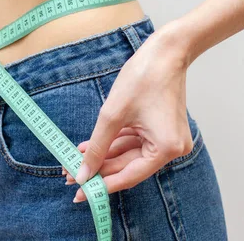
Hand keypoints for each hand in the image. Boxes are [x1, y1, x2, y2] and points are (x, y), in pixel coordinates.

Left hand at [63, 23, 192, 202]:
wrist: (166, 50)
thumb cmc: (144, 77)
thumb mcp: (112, 115)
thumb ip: (97, 147)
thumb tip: (83, 173)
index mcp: (166, 149)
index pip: (128, 176)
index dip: (102, 185)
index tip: (80, 193)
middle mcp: (172, 149)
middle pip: (128, 166)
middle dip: (99, 169)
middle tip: (71, 175)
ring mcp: (168, 139)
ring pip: (129, 154)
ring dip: (103, 155)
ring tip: (75, 158)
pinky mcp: (161, 129)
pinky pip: (135, 142)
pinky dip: (114, 143)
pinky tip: (91, 146)